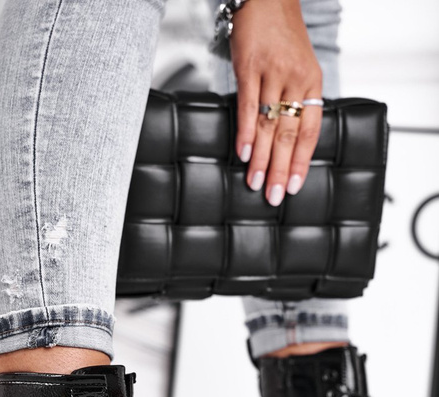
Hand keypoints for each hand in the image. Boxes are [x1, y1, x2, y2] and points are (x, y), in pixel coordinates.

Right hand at [230, 0, 322, 204]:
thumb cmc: (282, 37)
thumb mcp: (299, 68)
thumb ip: (295, 101)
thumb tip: (285, 142)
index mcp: (312, 84)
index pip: (311, 131)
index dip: (303, 162)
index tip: (295, 187)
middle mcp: (296, 80)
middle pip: (290, 134)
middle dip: (282, 169)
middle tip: (275, 197)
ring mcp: (273, 73)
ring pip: (269, 125)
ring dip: (263, 158)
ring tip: (256, 183)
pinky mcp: (250, 66)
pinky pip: (249, 105)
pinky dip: (247, 132)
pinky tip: (245, 154)